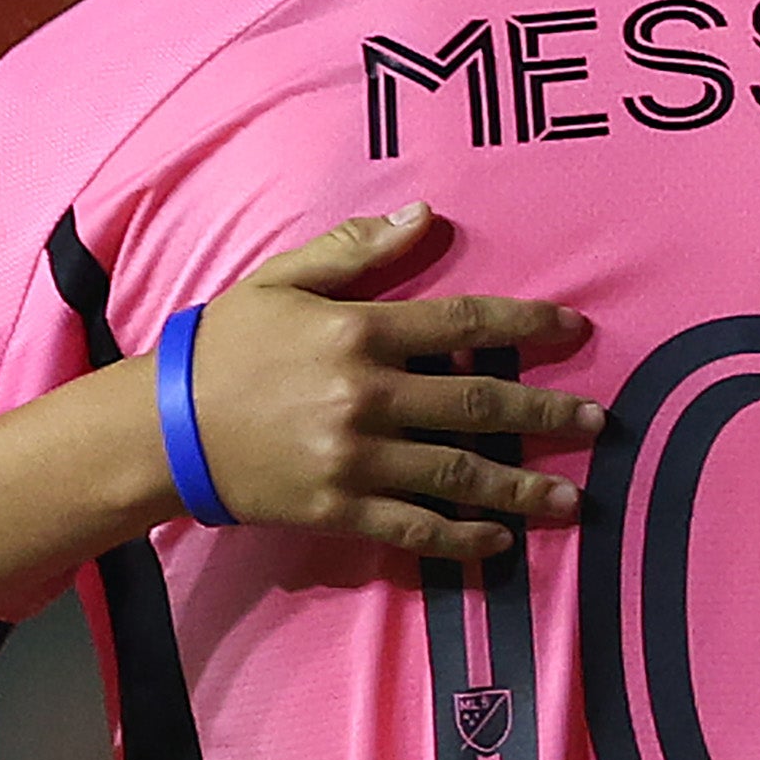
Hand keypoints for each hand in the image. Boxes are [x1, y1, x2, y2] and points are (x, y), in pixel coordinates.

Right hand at [186, 202, 598, 557]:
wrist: (162, 426)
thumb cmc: (226, 345)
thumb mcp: (283, 279)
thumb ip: (356, 250)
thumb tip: (426, 215)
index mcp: (360, 332)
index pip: (464, 324)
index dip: (526, 326)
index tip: (575, 331)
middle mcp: (368, 396)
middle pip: (477, 403)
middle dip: (544, 414)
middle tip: (597, 424)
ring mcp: (355, 459)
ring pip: (458, 474)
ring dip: (522, 488)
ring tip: (573, 500)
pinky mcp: (338, 510)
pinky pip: (413, 529)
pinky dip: (460, 539)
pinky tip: (499, 543)